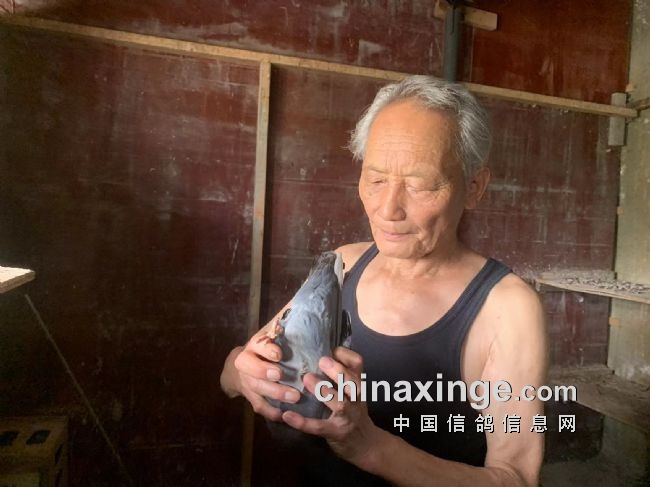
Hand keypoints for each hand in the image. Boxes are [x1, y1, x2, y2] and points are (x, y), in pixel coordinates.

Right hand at [221, 320, 300, 420]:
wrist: (238, 370)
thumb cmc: (263, 351)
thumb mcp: (269, 338)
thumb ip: (282, 331)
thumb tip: (300, 311)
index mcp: (254, 347)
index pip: (258, 346)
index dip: (267, 349)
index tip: (279, 354)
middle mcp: (247, 364)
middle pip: (252, 369)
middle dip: (265, 372)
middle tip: (281, 375)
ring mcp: (247, 382)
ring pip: (257, 389)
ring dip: (275, 394)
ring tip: (295, 397)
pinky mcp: (251, 398)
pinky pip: (259, 406)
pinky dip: (272, 412)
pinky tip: (285, 415)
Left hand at [281, 347, 383, 468]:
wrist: (366, 445)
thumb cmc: (354, 413)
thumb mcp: (353, 393)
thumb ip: (341, 376)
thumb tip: (318, 354)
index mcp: (357, 385)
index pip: (358, 365)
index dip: (346, 355)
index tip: (331, 349)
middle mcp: (356, 399)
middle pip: (351, 382)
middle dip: (338, 371)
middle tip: (321, 360)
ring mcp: (347, 417)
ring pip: (339, 403)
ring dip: (323, 391)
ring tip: (306, 379)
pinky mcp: (335, 433)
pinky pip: (319, 427)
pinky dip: (303, 422)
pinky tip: (287, 415)